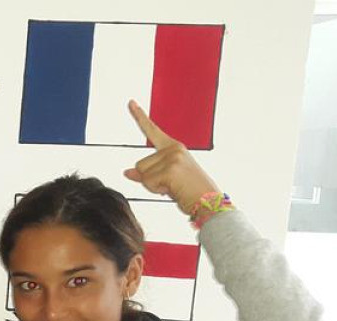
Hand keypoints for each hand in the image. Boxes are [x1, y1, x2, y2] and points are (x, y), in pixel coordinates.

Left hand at [123, 100, 220, 214]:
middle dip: (149, 179)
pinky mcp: (171, 168)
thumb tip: (126, 172)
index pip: (152, 130)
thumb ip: (146, 174)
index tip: (130, 102)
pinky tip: (173, 190)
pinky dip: (156, 190)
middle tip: (171, 185)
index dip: (140, 117)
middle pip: (140, 164)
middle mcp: (174, 148)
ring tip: (174, 187)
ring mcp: (173, 157)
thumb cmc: (190, 192)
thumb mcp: (165, 180)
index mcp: (174, 148)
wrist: (209, 203)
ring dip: (153, 186)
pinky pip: (147, 182)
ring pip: (142, 173)